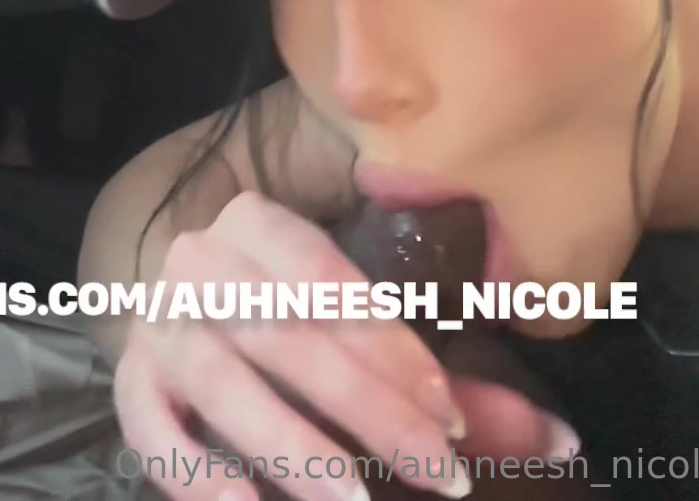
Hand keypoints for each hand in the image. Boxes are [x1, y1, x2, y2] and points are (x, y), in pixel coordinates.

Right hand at [112, 191, 573, 499]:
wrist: (182, 308)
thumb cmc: (294, 319)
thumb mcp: (366, 333)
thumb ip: (455, 386)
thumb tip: (566, 442)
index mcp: (258, 223)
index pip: (330, 278)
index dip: (392, 348)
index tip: (452, 415)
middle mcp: (200, 263)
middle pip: (289, 337)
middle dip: (368, 411)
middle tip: (436, 472)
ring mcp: (159, 325)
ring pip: (226, 385)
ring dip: (293, 448)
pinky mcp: (132, 387)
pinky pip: (157, 435)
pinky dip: (200, 479)